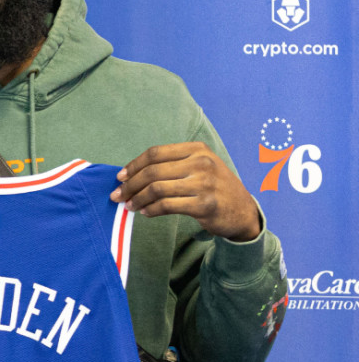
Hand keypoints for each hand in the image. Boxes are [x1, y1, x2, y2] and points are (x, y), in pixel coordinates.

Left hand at [110, 142, 260, 241]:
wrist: (243, 211)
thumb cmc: (213, 187)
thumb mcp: (199, 166)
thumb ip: (171, 165)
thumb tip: (131, 175)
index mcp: (197, 150)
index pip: (155, 153)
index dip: (134, 165)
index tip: (120, 177)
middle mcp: (202, 163)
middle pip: (153, 171)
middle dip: (130, 185)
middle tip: (118, 195)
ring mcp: (204, 184)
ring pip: (157, 189)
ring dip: (137, 199)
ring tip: (129, 205)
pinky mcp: (205, 205)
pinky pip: (167, 205)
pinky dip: (151, 209)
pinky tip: (145, 212)